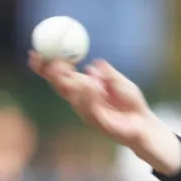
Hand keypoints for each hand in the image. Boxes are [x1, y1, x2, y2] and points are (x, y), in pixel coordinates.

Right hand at [28, 52, 180, 174]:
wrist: (146, 125)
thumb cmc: (133, 104)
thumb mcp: (121, 83)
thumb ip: (108, 74)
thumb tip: (94, 64)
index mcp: (83, 88)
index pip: (59, 77)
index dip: (45, 67)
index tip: (34, 55)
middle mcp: (81, 101)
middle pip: (60, 87)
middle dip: (53, 75)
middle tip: (53, 63)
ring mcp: (87, 112)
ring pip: (73, 97)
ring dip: (74, 84)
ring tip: (76, 73)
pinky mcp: (98, 123)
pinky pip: (90, 108)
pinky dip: (91, 96)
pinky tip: (94, 86)